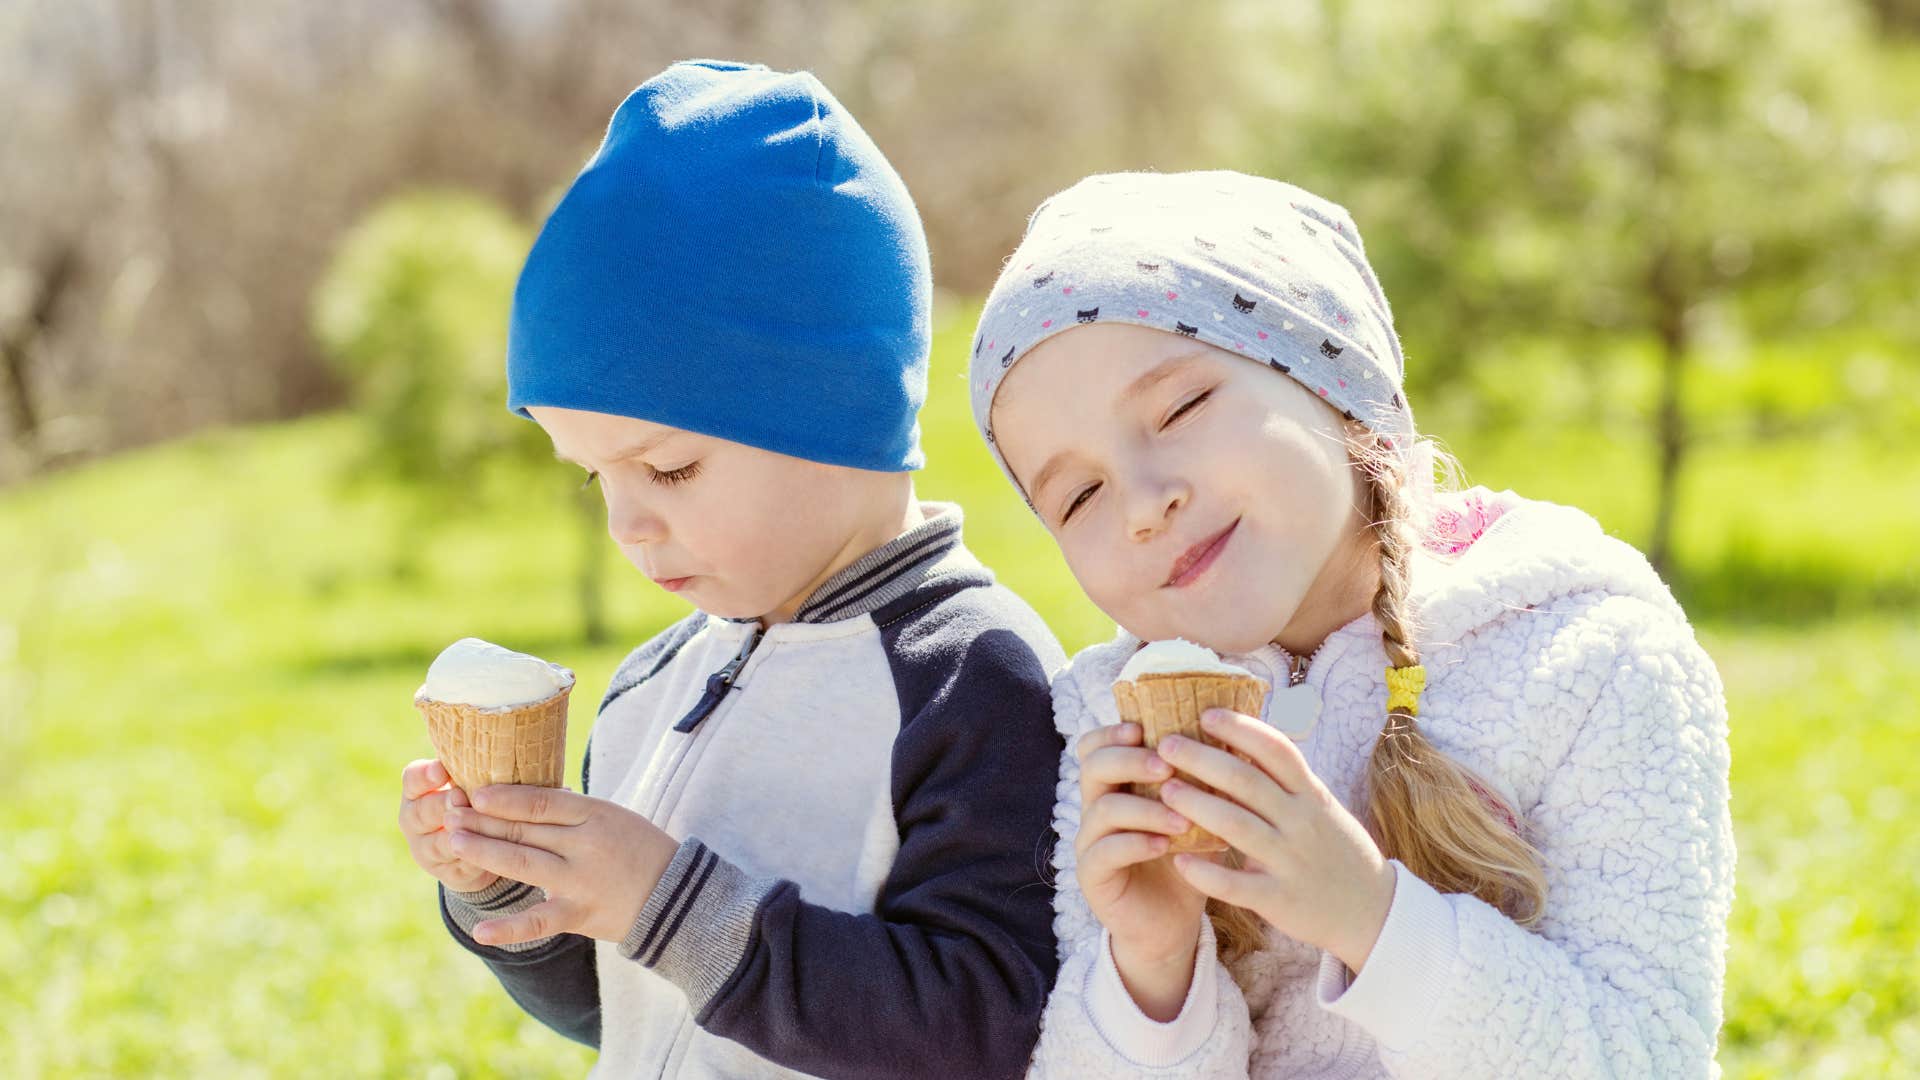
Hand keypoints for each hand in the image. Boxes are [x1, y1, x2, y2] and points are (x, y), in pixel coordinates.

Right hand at [398, 759, 499, 893]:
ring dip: (453, 835)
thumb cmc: (482, 797)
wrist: (483, 844)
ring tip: (468, 828)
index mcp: (419, 791)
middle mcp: (415, 819)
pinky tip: (484, 855)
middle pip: (420, 812)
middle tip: (459, 798)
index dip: (425, 775)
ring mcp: (427, 849)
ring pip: (435, 844)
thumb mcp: (477, 779)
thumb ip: (478, 767)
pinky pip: (457, 867)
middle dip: (440, 805)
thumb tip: (504, 738)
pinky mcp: (446, 873)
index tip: (442, 770)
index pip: (413, 779)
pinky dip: (471, 860)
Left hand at [444, 783, 679, 946]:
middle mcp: (586, 844)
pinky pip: (539, 922)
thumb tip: (522, 797)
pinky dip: (509, 928)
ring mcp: (581, 881)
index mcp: (596, 814)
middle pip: (524, 828)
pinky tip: (480, 930)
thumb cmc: (641, 850)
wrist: (679, 897)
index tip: (474, 791)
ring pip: (523, 863)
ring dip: (485, 851)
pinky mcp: (580, 915)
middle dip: (482, 820)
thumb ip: (571, 811)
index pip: (540, 801)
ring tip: (454, 841)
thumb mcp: (613, 817)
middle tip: (449, 812)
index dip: (504, 796)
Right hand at [1073, 721, 1209, 1018]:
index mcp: (1118, 786)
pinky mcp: (1092, 877)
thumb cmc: (1187, 861)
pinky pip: (1105, 852)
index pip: (1097, 744)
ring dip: (1143, 808)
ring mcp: (1089, 843)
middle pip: (1092, 766)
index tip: (1145, 727)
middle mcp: (1096, 808)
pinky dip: (1136, 843)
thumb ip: (1202, 780)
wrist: (1174, 924)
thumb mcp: (1198, 814)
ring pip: (1101, 809)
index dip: (1114, 731)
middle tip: (1165, 765)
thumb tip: (1235, 734)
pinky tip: (1165, 846)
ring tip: (1180, 817)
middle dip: (1128, 760)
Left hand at [1156, 709, 1396, 972]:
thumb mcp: (1319, 807)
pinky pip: (1236, 885)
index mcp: (1311, 795)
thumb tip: (1241, 738)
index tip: (1207, 713)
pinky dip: (1206, 872)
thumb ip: (1285, 780)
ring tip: (1165, 789)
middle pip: (1247, 781)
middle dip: (1203, 759)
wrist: (1372, 910)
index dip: (1242, 728)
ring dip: (1198, 805)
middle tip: (1166, 744)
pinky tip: (1178, 860)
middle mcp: (1302, 822)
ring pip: (1238, 826)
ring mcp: (1291, 861)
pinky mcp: (1280, 899)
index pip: (1277, 750)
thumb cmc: (1334, 849)